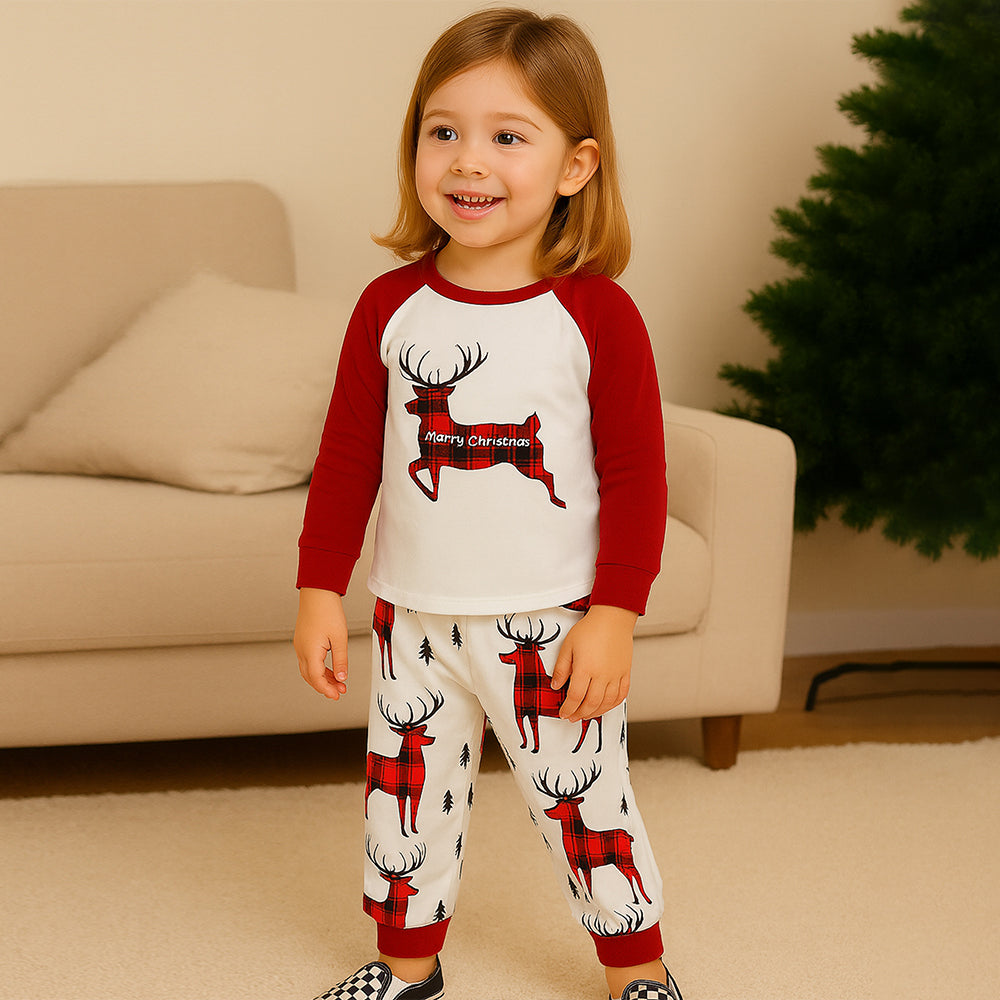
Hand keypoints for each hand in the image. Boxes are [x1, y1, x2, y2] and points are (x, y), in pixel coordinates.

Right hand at [294, 588, 349, 698]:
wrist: (318, 593)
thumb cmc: (328, 611)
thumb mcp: (340, 638)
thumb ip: (340, 660)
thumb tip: (341, 678)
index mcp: (310, 651)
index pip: (316, 679)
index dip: (327, 690)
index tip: (337, 695)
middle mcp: (301, 650)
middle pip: (310, 677)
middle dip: (324, 687)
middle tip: (339, 692)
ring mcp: (300, 646)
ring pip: (308, 670)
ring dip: (322, 678)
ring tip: (337, 682)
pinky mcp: (302, 641)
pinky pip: (308, 661)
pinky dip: (319, 669)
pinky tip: (330, 670)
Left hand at [550, 605, 637, 721]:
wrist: (613, 618)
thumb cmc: (590, 629)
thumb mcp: (568, 646)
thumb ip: (561, 668)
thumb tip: (555, 686)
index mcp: (585, 668)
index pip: (575, 697)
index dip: (567, 708)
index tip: (563, 712)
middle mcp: (602, 675)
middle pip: (591, 704)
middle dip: (579, 714)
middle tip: (572, 717)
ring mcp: (616, 675)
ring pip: (606, 703)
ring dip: (595, 712)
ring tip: (586, 714)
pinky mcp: (625, 673)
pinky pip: (621, 695)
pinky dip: (612, 705)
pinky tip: (605, 706)